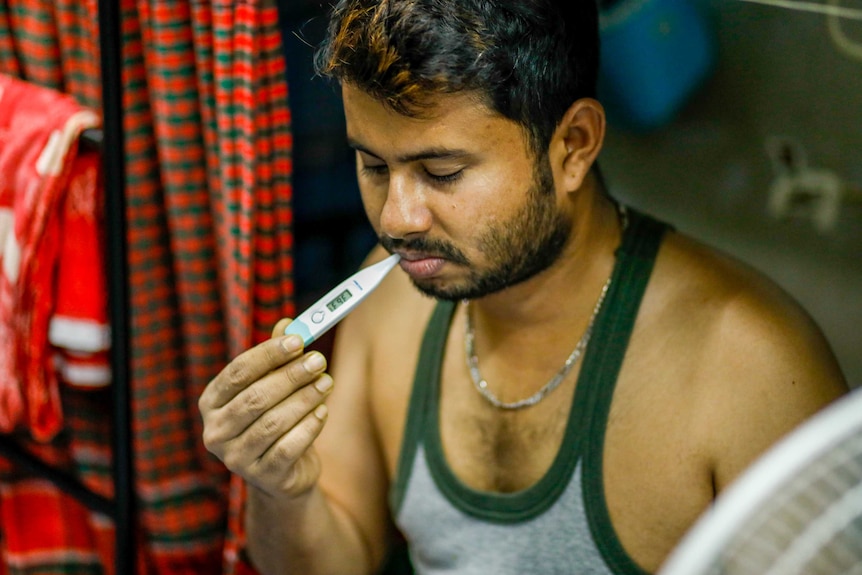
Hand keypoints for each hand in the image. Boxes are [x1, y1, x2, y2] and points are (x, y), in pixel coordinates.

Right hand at [199, 319, 332, 497]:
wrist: (283, 472)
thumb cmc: (275, 418)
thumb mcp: (274, 386)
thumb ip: (277, 358)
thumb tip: (288, 323)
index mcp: (212, 402)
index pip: (238, 372)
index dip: (269, 354)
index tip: (299, 341)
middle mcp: (216, 432)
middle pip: (256, 397)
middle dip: (291, 376)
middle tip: (319, 360)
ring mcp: (236, 458)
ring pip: (273, 422)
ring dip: (304, 399)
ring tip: (326, 383)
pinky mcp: (263, 477)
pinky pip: (288, 447)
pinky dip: (309, 426)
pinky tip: (323, 411)